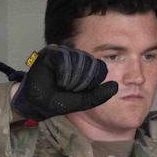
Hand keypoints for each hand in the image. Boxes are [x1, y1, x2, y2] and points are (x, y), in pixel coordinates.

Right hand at [0, 45, 115, 122]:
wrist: (40, 103)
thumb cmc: (60, 101)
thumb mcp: (85, 101)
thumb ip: (100, 95)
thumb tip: (115, 86)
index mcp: (85, 68)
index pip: (99, 67)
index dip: (93, 80)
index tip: (81, 90)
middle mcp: (75, 58)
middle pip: (89, 62)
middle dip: (82, 80)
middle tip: (69, 88)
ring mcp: (63, 54)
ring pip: (77, 59)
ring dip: (72, 77)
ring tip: (63, 84)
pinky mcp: (50, 53)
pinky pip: (63, 57)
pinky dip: (63, 72)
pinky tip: (58, 79)